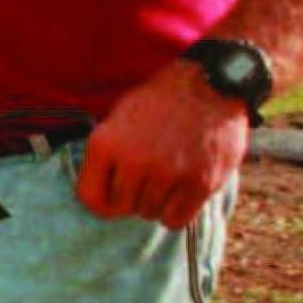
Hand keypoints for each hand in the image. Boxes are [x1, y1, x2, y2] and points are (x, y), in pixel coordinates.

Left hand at [77, 61, 249, 227]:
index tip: (113, 195)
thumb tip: (96, 199)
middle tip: (145, 180)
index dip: (102, 201)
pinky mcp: (200, 182)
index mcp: (106, 143)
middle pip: (121, 209)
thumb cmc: (160, 102)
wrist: (212, 83)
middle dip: (131, 199)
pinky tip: (181, 190)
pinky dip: (177, 211)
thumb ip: (104, 156)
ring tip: (167, 176)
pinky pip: (175, 220)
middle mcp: (134, 160)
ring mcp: (168, 172)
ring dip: (156, 202)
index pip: (91, 199)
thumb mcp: (118, 117)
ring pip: (149, 214)